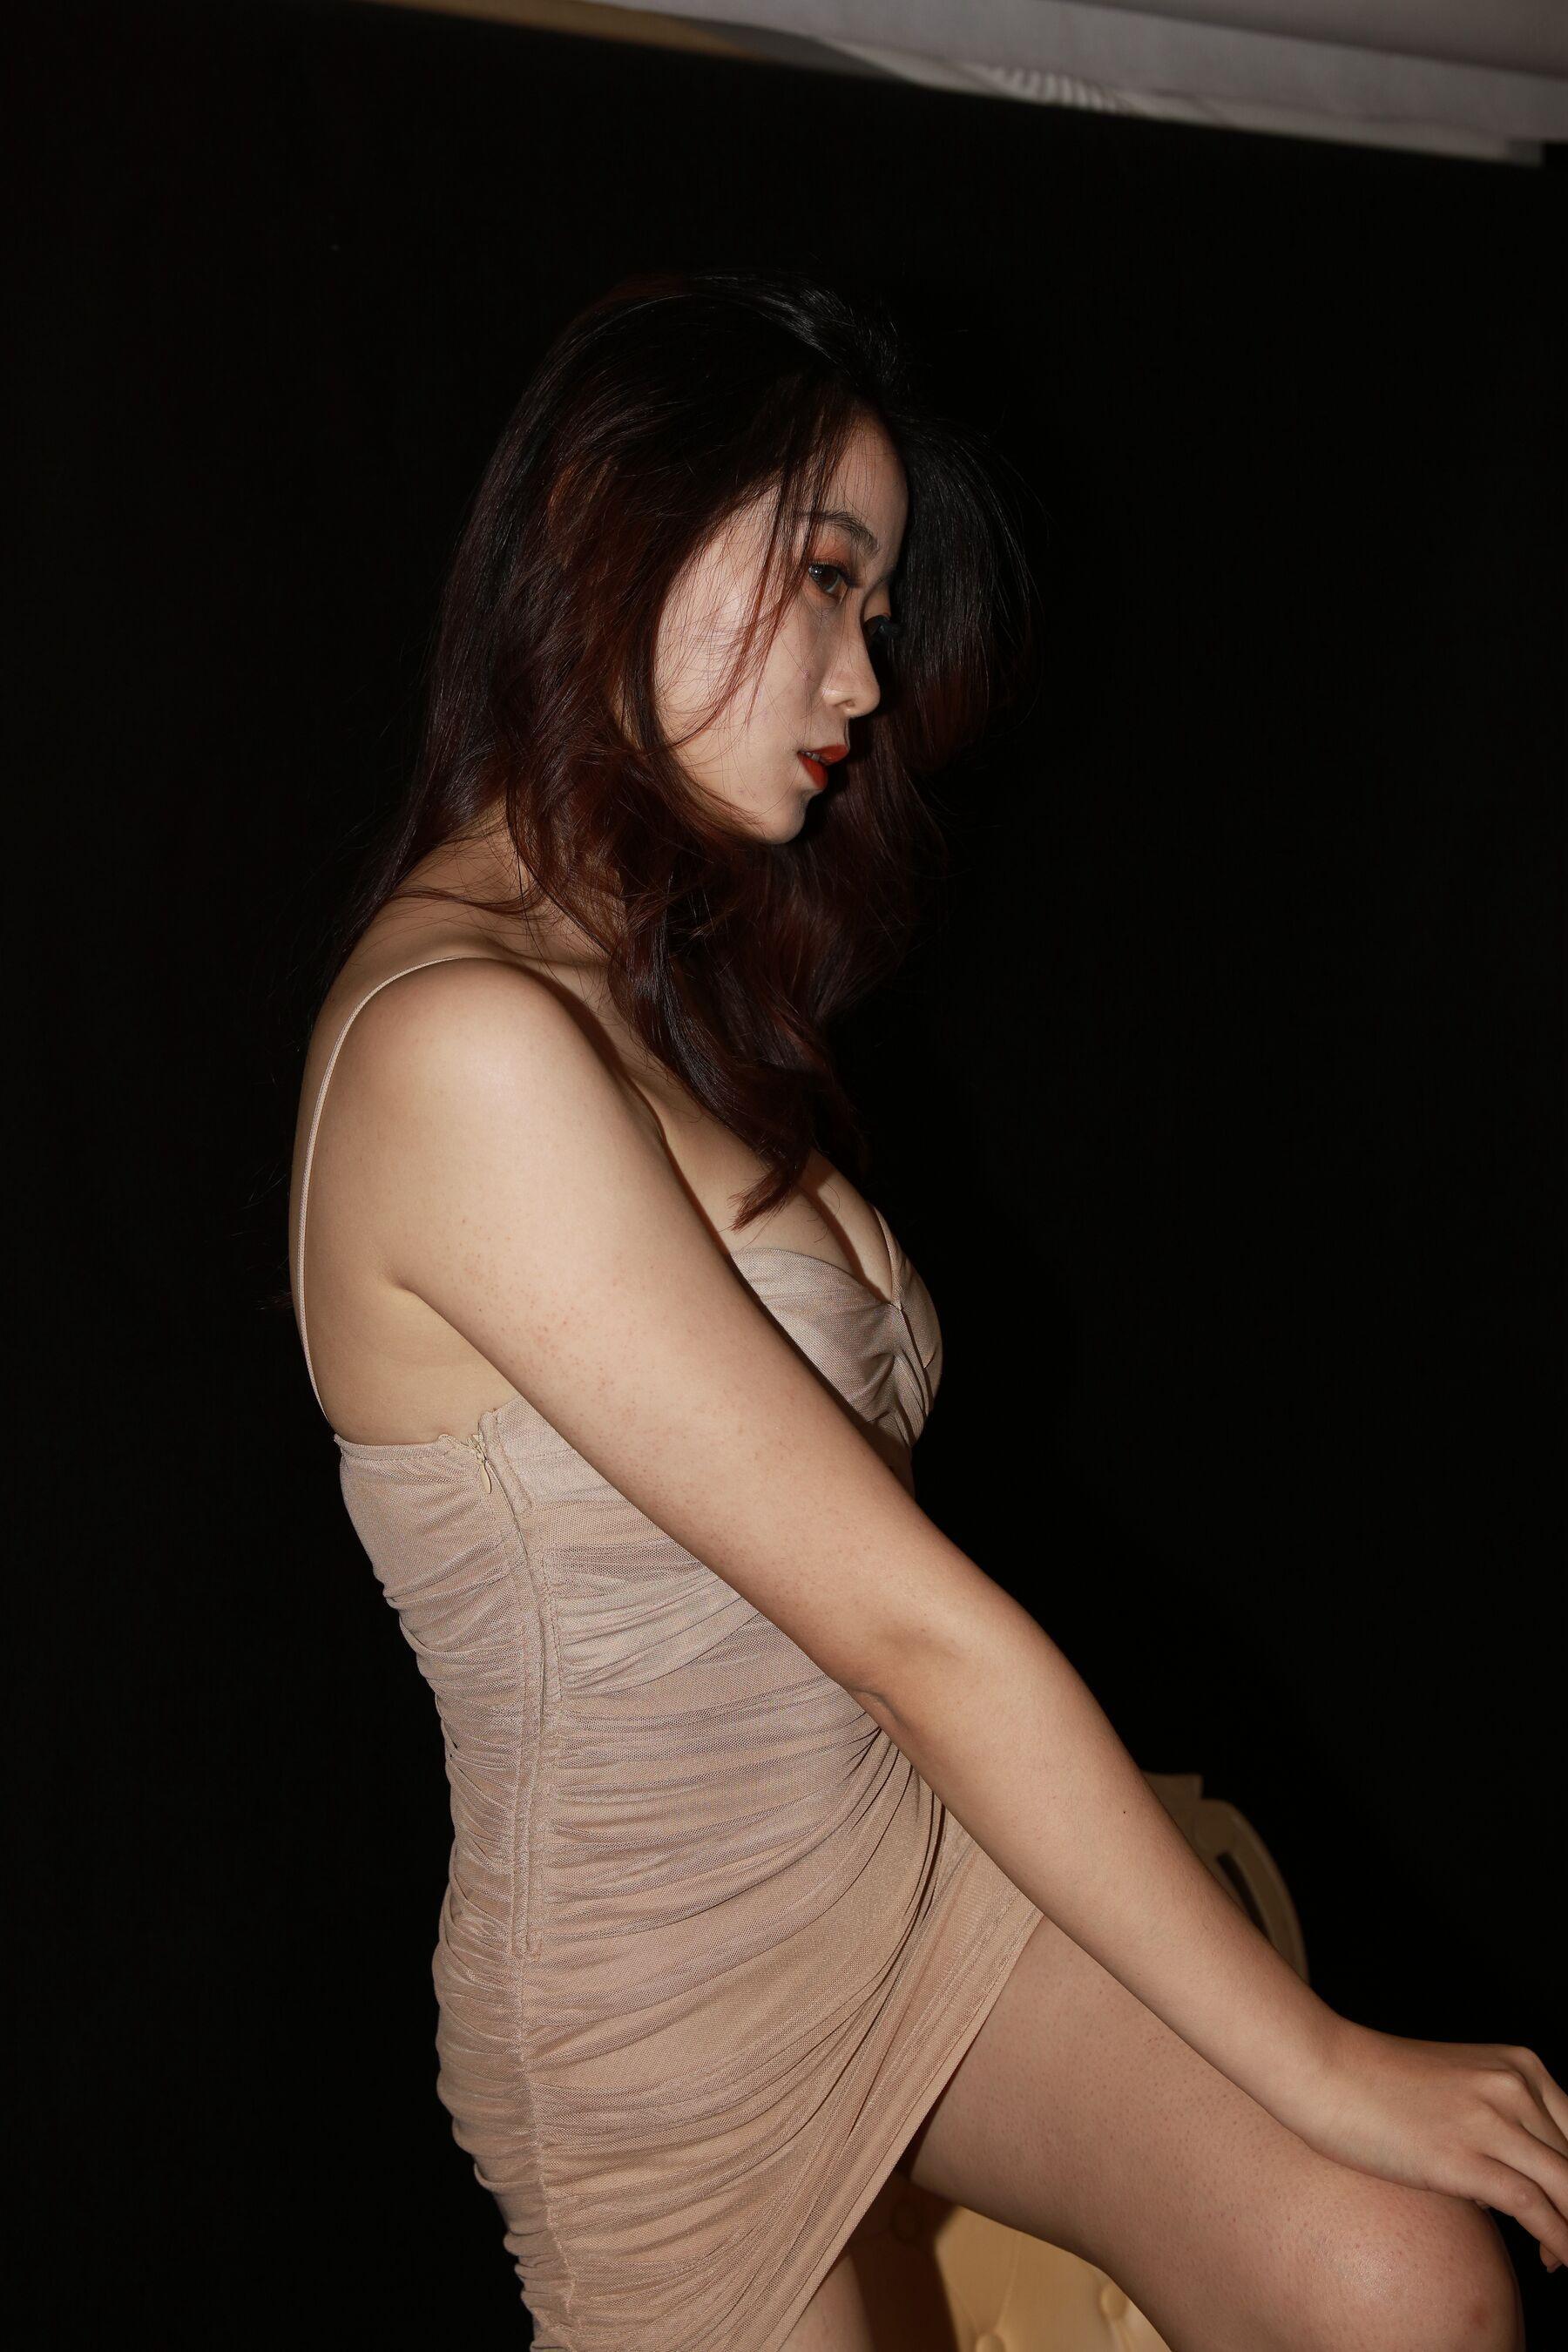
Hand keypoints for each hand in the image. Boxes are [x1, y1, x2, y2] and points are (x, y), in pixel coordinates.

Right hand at [1288, 2020, 1567, 2271]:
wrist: (1323, 2068)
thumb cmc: (1377, 2082)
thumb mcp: (1457, 2087)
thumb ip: (1496, 2122)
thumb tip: (1513, 2186)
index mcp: (1519, 2065)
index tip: (1565, 2208)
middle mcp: (1515, 2087)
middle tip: (1562, 2242)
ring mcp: (1492, 2120)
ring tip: (1563, 2261)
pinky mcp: (1465, 2158)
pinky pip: (1536, 2209)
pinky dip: (1561, 2241)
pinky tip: (1557, 2263)